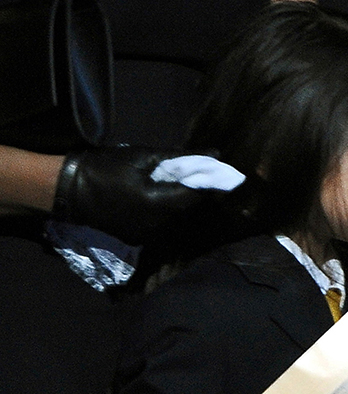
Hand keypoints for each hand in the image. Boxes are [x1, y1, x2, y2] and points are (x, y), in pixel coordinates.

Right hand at [53, 147, 242, 244]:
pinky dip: (173, 215)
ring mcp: (148, 236)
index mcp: (160, 204)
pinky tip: (174, 201)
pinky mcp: (139, 239)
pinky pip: (164, 227)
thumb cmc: (105, 167)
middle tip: (217, 181)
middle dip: (205, 196)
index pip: (200, 197)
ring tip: (198, 190)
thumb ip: (181, 158)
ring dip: (190, 207)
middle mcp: (158, 226)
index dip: (217, 186)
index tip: (232, 177)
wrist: (69, 189)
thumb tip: (214, 154)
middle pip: (192, 211)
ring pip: (180, 221)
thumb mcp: (143, 156)